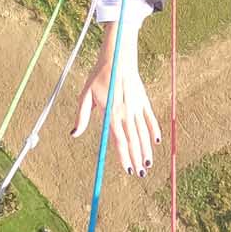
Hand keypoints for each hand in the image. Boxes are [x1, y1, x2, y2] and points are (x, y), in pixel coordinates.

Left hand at [70, 21, 159, 175]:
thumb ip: (82, 116)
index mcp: (112, 112)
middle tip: (140, 175)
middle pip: (133, 140)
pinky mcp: (143, 99)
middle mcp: (126, 112)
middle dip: (137, 158)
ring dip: (146, 149)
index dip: (124, 156)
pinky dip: (154, 130)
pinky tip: (156, 142)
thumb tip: (73, 134)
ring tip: (148, 165)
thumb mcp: (86, 94)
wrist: (118, 56)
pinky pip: (150, 118)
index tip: (128, 170)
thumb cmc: (99, 75)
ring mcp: (137, 106)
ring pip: (143, 132)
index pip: (119, 140)